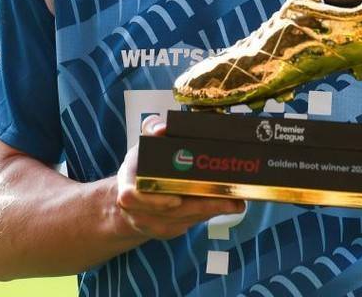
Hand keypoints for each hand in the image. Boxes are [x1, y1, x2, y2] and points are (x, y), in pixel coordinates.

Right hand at [113, 114, 245, 240]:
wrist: (131, 197)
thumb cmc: (139, 167)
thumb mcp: (141, 145)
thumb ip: (150, 130)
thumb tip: (162, 128)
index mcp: (127, 185)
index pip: (132, 197)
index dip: (154, 201)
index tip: (176, 199)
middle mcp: (136, 210)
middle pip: (170, 212)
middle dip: (201, 206)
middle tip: (228, 200)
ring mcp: (150, 224)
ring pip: (182, 221)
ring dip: (209, 212)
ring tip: (234, 202)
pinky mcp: (164, 232)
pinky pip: (186, 225)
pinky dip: (206, 216)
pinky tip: (224, 207)